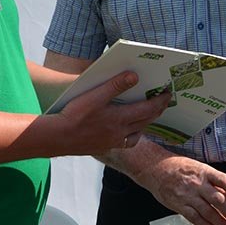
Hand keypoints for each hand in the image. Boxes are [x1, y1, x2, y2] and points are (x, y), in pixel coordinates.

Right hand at [49, 71, 169, 154]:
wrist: (56, 137)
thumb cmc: (74, 115)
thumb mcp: (94, 95)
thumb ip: (115, 85)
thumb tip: (134, 76)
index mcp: (120, 119)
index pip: (148, 109)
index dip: (160, 101)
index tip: (168, 94)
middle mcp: (120, 133)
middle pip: (145, 121)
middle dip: (156, 111)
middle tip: (163, 102)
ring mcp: (112, 142)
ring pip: (136, 134)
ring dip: (144, 124)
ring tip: (146, 116)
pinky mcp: (103, 147)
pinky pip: (124, 142)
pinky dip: (130, 136)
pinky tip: (126, 131)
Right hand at [142, 156, 225, 224]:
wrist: (158, 169)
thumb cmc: (181, 168)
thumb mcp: (199, 168)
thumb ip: (213, 181)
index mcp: (205, 171)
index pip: (223, 180)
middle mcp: (197, 183)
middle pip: (217, 199)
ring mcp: (188, 195)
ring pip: (207, 211)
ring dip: (220, 222)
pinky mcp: (179, 205)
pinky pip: (194, 217)